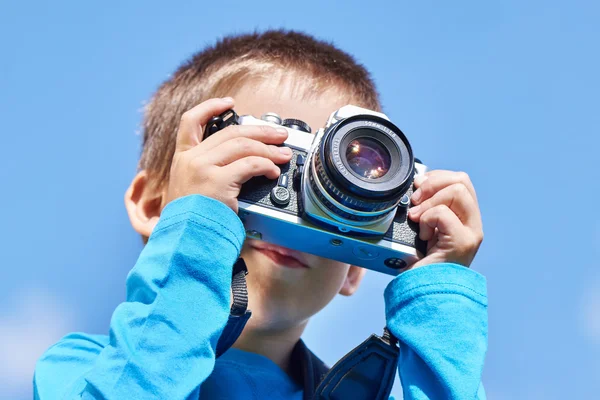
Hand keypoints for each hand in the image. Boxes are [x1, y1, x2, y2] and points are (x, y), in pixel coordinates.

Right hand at [165, 97, 292, 212]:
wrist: (183, 241)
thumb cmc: (191, 221)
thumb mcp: (189, 191)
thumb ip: (207, 172)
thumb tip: (241, 160)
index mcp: (182, 159)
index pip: (191, 122)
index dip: (210, 107)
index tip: (229, 102)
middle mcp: (190, 160)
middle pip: (230, 132)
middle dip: (260, 131)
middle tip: (279, 136)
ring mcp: (202, 169)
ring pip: (243, 145)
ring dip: (268, 148)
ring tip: (284, 154)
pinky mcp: (217, 182)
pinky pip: (250, 165)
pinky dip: (266, 165)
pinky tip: (273, 172)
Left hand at [407, 170, 482, 268]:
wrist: (424, 295)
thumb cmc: (419, 265)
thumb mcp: (423, 229)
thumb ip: (427, 207)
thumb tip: (416, 183)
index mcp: (465, 218)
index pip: (461, 180)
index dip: (437, 177)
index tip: (417, 189)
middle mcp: (473, 224)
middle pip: (462, 180)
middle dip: (432, 184)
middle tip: (415, 202)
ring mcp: (471, 233)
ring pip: (457, 191)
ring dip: (429, 202)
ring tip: (418, 221)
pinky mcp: (462, 242)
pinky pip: (442, 213)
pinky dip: (426, 220)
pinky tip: (423, 236)